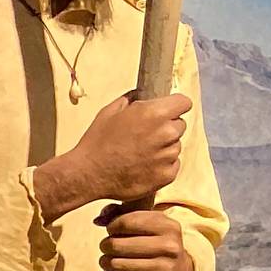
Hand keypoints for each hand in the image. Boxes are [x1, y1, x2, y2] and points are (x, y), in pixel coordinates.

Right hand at [35, 91, 191, 219]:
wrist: (87, 175)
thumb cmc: (96, 142)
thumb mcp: (109, 112)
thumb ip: (131, 100)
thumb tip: (141, 94)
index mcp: (154, 113)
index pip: (184, 102)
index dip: (174, 106)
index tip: (168, 111)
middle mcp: (166, 133)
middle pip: (180, 126)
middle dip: (166, 128)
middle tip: (145, 136)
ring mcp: (168, 156)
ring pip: (175, 146)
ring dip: (163, 148)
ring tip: (139, 154)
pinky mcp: (167, 175)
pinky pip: (172, 165)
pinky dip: (161, 166)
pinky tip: (142, 166)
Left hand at [96, 208, 194, 270]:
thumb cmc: (155, 243)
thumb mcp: (147, 222)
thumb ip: (120, 213)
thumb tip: (99, 220)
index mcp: (169, 227)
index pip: (126, 222)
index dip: (112, 227)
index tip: (112, 231)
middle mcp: (170, 248)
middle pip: (116, 245)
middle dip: (106, 246)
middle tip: (108, 248)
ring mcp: (166, 269)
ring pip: (115, 264)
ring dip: (105, 263)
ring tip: (109, 262)